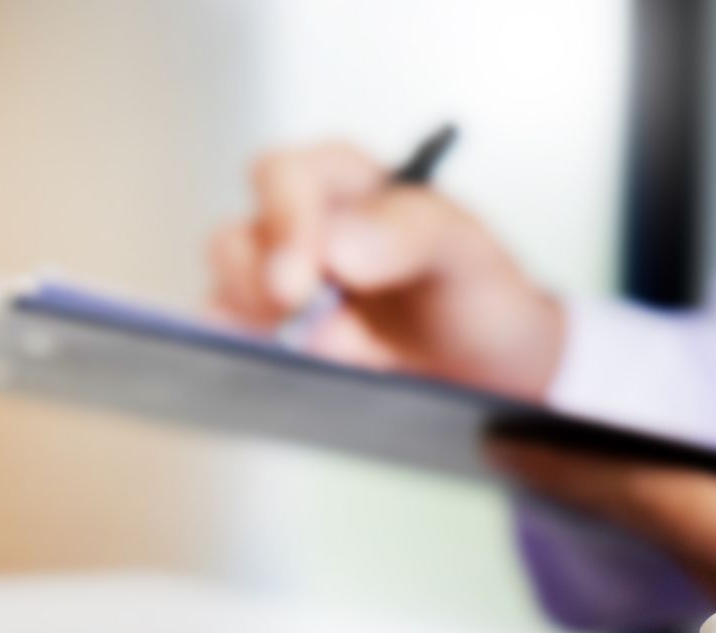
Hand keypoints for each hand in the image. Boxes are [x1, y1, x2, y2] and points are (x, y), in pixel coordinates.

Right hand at [206, 140, 564, 398]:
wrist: (487, 371)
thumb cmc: (474, 295)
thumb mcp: (467, 250)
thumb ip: (411, 231)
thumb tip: (338, 246)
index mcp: (346, 184)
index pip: (286, 178)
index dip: (286, 221)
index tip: (303, 276)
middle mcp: (301, 229)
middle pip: (239, 236)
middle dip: (261, 280)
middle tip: (297, 313)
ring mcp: (279, 287)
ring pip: (228, 291)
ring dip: (259, 322)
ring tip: (324, 350)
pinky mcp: (268, 338)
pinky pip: (231, 341)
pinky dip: (248, 354)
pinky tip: (289, 370)